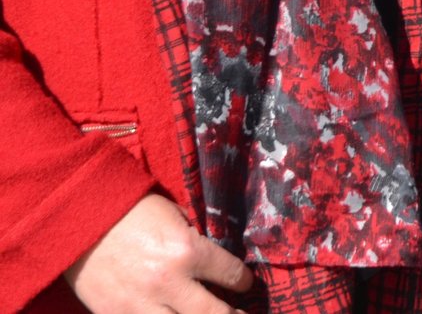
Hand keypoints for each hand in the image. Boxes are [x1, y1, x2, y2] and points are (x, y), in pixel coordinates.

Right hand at [63, 193, 252, 313]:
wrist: (80, 223)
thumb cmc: (132, 213)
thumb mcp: (176, 218)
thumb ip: (196, 242)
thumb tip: (217, 262)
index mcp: (188, 251)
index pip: (231, 275)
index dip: (243, 281)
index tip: (245, 284)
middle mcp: (169, 283)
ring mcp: (140, 305)